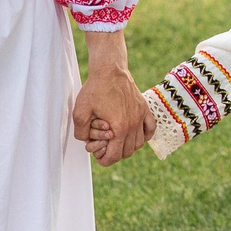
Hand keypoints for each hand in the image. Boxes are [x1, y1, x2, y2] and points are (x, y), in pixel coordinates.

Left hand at [73, 32, 150, 166]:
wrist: (110, 70)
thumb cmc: (95, 89)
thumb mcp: (80, 112)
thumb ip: (81, 133)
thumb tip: (87, 141)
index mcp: (119, 129)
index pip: (115, 156)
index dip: (104, 160)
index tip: (98, 156)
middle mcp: (133, 125)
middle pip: (127, 152)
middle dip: (115, 154)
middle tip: (105, 147)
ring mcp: (141, 117)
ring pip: (139, 144)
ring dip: (128, 147)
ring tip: (117, 141)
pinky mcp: (145, 109)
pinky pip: (150, 130)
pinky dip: (144, 136)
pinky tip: (135, 134)